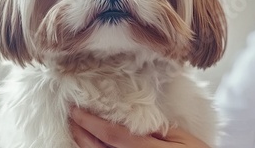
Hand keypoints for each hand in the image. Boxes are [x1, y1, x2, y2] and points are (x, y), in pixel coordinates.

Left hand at [70, 107, 209, 147]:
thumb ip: (159, 129)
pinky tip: (90, 145)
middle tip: (71, 116)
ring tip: (77, 129)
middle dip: (81, 133)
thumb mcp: (182, 138)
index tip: (77, 110)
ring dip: (83, 144)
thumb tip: (136, 117)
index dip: (92, 123)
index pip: (112, 135)